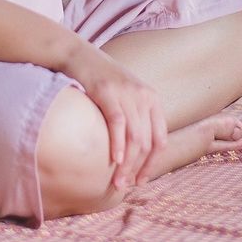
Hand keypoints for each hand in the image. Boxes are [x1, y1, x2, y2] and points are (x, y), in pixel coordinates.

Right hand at [60, 41, 167, 191]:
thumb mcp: (126, 97)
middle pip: (147, 142)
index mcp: (152, 100)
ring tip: (118, 180)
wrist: (80, 56)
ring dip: (126, 163)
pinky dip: (117, 143)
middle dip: (137, 168)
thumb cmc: (102, 81)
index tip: (141, 180)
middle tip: (124, 185)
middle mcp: (144, 96)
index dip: (152, 164)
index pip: (161, 139)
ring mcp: (126, 93)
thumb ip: (136, 119)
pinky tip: (113, 159)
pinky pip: (117, 123)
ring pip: (134, 137)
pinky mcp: (108, 92)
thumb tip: (135, 155)